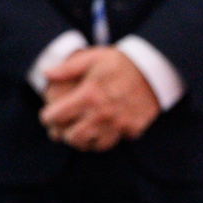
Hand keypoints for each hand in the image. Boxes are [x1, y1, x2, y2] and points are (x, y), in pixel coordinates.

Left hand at [39, 45, 161, 151]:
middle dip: (63, 134)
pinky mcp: (132, 129)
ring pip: (93, 145)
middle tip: (60, 130)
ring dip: (83, 141)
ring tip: (79, 134)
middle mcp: (101, 114)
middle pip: (72, 137)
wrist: (156, 69)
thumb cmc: (122, 61)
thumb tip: (46, 74)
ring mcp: (118, 124)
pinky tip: (101, 132)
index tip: (48, 115)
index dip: (47, 117)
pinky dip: (104, 140)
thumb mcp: (92, 57)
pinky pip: (115, 141)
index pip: (56, 116)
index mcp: (88, 96)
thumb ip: (67, 68)